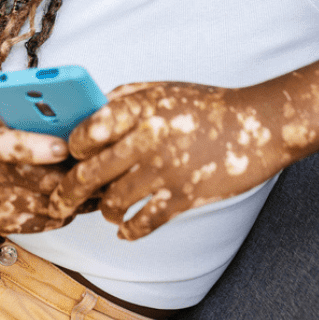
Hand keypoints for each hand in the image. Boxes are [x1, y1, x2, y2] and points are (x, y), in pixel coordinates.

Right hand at [0, 118, 92, 234]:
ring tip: (100, 178)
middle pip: (46, 181)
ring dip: (82, 192)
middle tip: (105, 162)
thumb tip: (82, 115)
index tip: (64, 146)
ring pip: (55, 203)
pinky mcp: (11, 226)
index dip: (38, 148)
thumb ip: (35, 121)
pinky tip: (80, 195)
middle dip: (78, 173)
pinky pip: (52, 220)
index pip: (11, 147)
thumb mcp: (4, 123)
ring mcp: (3, 205)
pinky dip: (71, 208)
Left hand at [48, 82, 283, 240]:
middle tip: (59, 203)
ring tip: (107, 210)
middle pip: (88, 174)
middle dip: (66, 194)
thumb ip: (122, 100)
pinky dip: (128, 230)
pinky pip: (142, 223)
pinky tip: (126, 229)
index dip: (72, 149)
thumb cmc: (205, 106)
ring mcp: (165, 169)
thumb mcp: (161, 89)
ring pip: (112, 202)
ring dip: (104, 211)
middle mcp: (147, 137)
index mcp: (139, 107)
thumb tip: (85, 120)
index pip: (85, 133)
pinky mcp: (183, 196)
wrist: (259, 125)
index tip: (72, 157)